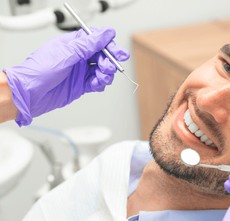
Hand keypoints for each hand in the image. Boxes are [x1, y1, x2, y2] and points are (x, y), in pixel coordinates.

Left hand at [4, 27, 129, 125]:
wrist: (30, 94)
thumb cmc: (39, 71)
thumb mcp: (66, 53)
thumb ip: (88, 44)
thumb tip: (105, 34)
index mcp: (73, 44)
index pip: (97, 40)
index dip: (109, 45)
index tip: (117, 53)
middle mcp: (78, 57)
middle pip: (103, 55)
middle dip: (110, 61)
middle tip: (109, 67)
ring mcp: (80, 71)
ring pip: (103, 70)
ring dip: (106, 74)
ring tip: (100, 77)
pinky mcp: (81, 85)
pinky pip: (98, 83)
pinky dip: (100, 84)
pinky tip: (95, 84)